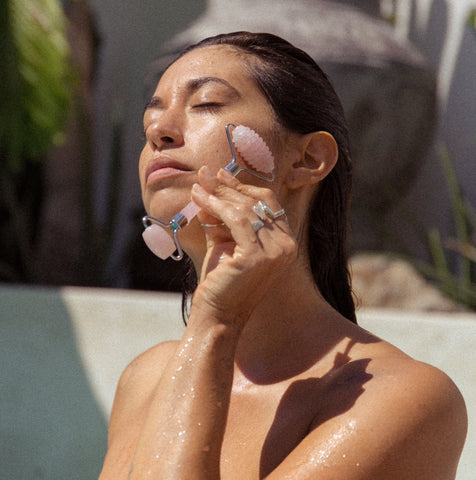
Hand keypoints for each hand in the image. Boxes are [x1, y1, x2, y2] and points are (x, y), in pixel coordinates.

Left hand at [191, 166, 296, 328]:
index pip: (268, 203)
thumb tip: (208, 188)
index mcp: (285, 242)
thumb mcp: (224, 243)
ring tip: (198, 186)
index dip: (244, 186)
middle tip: (205, 175)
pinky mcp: (258, 257)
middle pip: (257, 202)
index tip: (221, 176)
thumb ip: (221, 218)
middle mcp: (287, 246)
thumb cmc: (220, 281)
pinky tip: (200, 199)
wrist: (216, 315)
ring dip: (219, 194)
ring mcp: (276, 252)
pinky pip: (237, 220)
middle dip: (228, 186)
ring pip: (247, 209)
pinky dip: (217, 206)